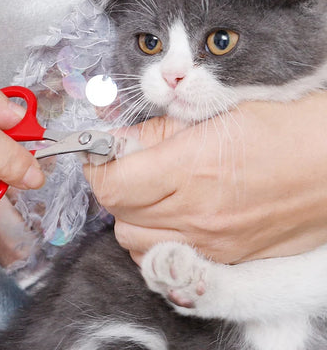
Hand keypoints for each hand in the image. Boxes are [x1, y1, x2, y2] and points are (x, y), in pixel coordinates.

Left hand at [84, 92, 326, 264]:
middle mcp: (196, 215)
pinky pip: (164, 256)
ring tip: (149, 191)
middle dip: (112, 188)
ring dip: (130, 216)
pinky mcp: (223, 257)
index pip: (113, 184)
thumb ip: (154, 133)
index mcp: (190, 170)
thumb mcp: (211, 116)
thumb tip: (115, 142)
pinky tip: (168, 215)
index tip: (97, 154)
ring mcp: (210, 243)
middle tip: (127, 167)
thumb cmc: (278, 130)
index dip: (96, 168)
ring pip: (135, 243)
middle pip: (118, 216)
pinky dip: (153, 238)